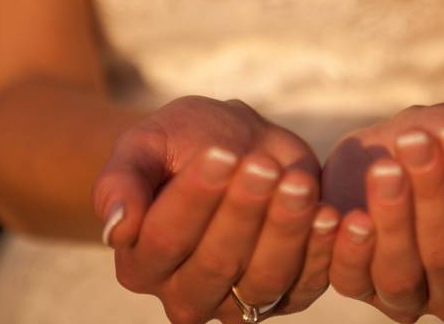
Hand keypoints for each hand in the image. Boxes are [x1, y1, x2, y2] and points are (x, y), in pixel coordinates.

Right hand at [93, 95, 339, 322]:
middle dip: (241, 211)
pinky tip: (327, 213)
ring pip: (262, 279)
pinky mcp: (287, 295)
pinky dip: (320, 251)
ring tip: (296, 182)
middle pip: (214, 264)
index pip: (164, 239)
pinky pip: (305, 284)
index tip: (219, 153)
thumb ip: (121, 181)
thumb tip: (116, 227)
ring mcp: (236, 302)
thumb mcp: (146, 145)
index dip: (193, 198)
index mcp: (140, 262)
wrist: (236, 142)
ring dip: (284, 230)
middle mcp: (184, 294)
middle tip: (261, 164)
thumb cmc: (183, 142)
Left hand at [321, 102, 443, 322]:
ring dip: (391, 217)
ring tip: (385, 168)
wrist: (419, 143)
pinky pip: (350, 277)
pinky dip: (346, 248)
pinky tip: (345, 212)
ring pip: (399, 273)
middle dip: (430, 191)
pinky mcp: (359, 284)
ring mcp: (408, 297)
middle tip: (416, 140)